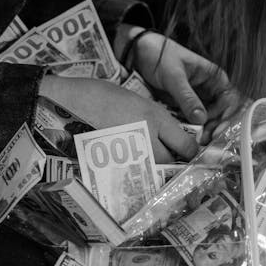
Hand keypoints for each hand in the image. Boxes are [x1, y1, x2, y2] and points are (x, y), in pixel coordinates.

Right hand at [38, 73, 199, 164]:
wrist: (76, 98)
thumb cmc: (107, 95)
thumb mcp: (140, 102)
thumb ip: (159, 121)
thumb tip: (174, 139)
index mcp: (156, 117)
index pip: (186, 145)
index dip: (189, 151)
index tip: (186, 151)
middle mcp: (148, 135)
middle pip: (171, 161)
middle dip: (172, 161)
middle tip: (168, 157)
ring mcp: (130, 149)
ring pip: (152, 168)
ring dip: (154, 166)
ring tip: (148, 159)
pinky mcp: (115, 159)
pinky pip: (134, 170)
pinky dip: (136, 169)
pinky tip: (132, 162)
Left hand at [122, 28, 244, 144]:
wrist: (139, 54)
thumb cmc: (159, 55)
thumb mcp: (173, 76)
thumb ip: (187, 96)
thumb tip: (201, 118)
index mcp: (214, 76)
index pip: (230, 99)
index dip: (228, 116)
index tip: (219, 130)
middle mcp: (209, 89)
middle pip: (221, 113)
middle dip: (216, 127)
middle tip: (206, 140)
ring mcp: (197, 98)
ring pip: (208, 119)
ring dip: (205, 131)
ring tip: (198, 142)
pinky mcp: (185, 106)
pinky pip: (193, 120)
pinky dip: (193, 129)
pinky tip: (188, 136)